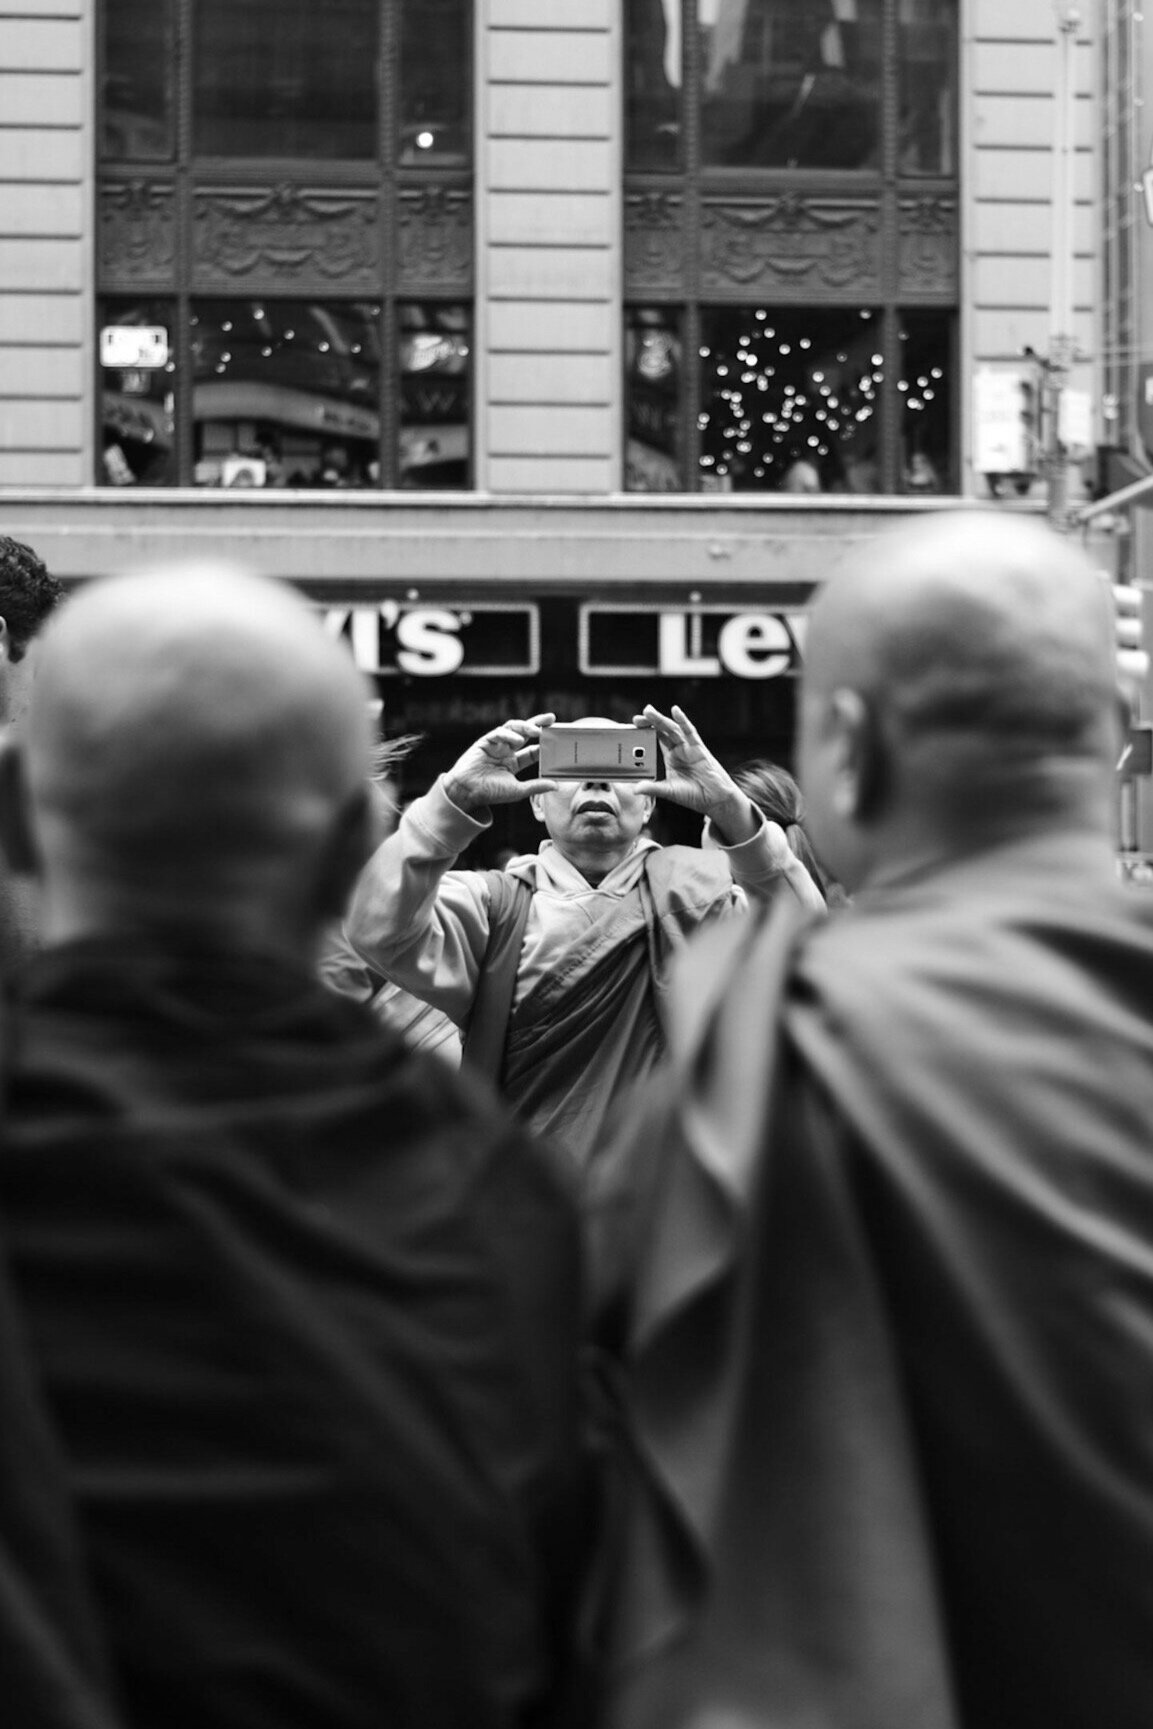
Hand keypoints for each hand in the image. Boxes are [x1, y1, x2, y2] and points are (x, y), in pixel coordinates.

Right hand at [442, 713, 557, 813]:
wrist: (467, 791)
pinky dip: (508, 735)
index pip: (533, 750)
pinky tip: (517, 741)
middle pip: (525, 733)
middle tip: (551, 718)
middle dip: (538, 724)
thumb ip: (536, 786)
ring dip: (525, 727)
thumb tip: (556, 785)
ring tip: (537, 731)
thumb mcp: (518, 790)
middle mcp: (505, 751)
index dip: (544, 744)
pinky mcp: (484, 742)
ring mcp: (495, 745)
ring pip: (513, 728)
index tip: (556, 738)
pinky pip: (498, 733)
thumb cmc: (490, 792)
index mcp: (513, 762)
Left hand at [632, 704, 758, 841]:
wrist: (715, 800)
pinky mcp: (699, 748)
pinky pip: (690, 732)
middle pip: (662, 731)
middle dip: (650, 722)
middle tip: (637, 717)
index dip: (645, 733)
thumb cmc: (694, 795)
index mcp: (670, 758)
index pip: (655, 740)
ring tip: (648, 711)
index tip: (632, 728)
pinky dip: (683, 721)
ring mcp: (689, 747)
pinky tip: (675, 711)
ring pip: (672, 729)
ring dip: (661, 719)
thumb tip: (635, 789)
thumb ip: (653, 788)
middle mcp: (679, 750)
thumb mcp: (669, 791)